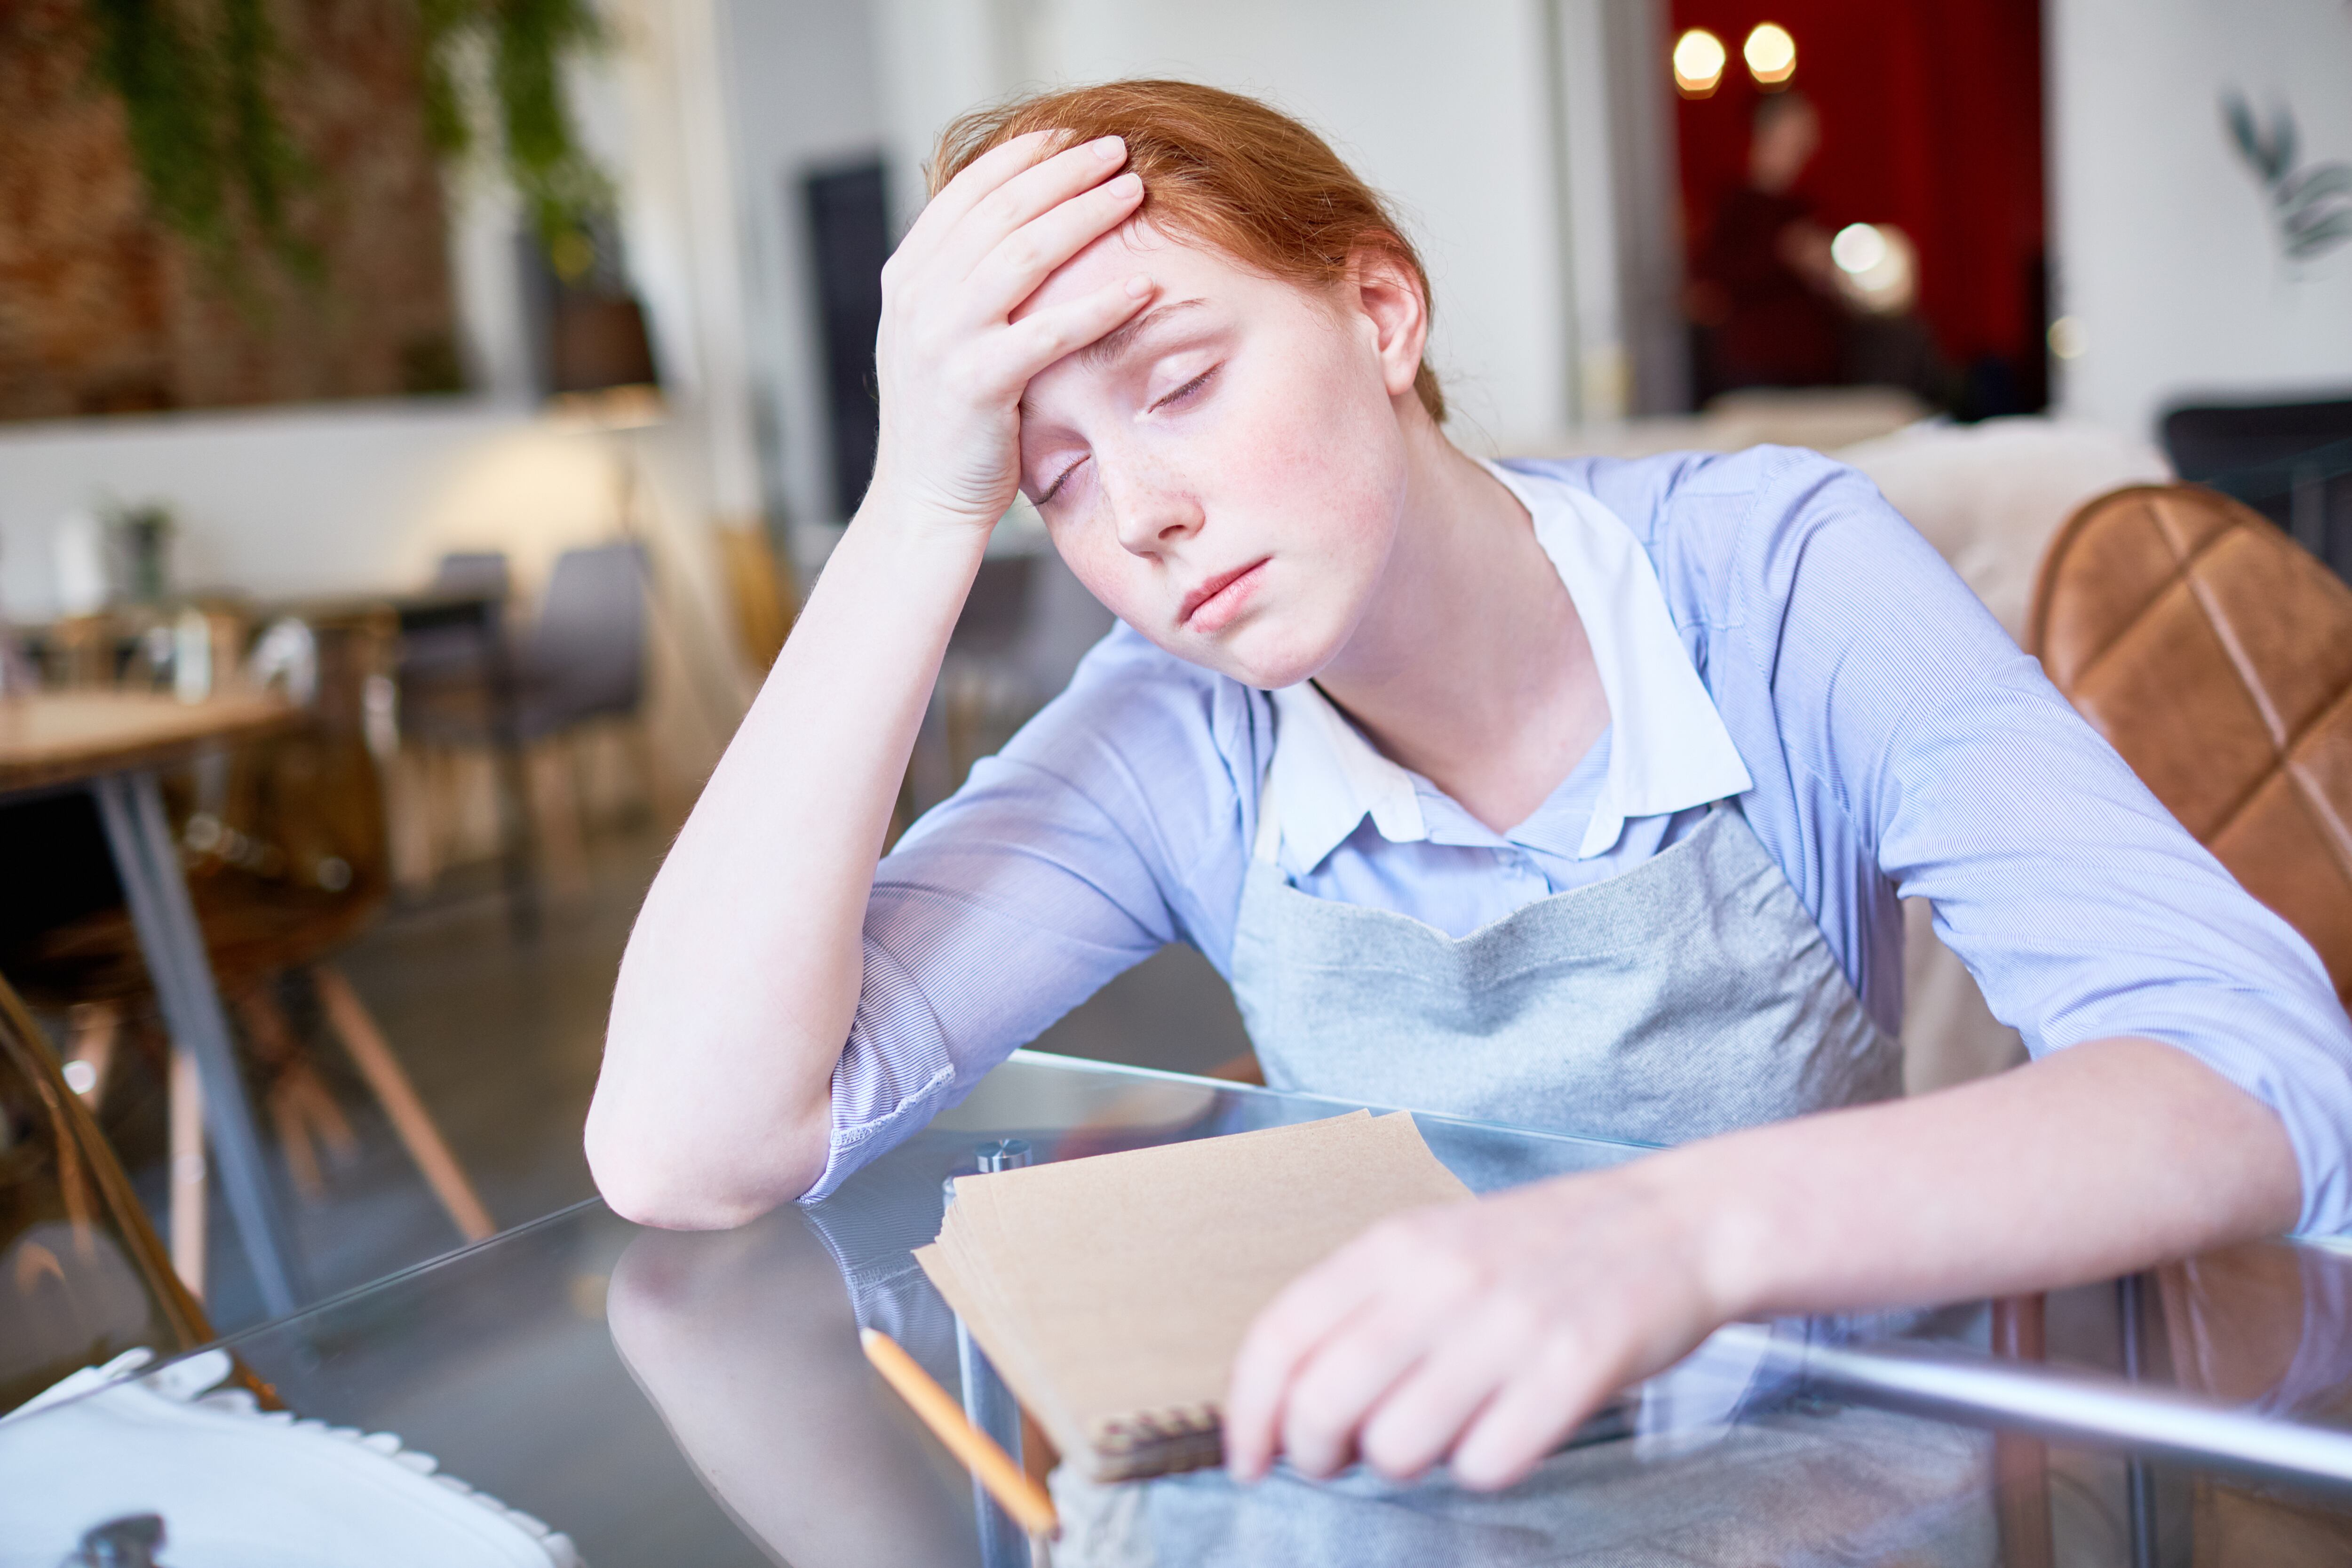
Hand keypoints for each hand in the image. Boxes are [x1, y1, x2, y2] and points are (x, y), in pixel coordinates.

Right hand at [869, 129, 1155, 531]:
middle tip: (1119, 148)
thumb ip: (965, 279)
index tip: (1073, 134)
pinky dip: (1100, 304)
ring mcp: (941, 339)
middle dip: (1065, 172)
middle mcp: (917, 298)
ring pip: (1023, 254)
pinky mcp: (977, 384)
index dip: (1025, 155)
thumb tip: (1020, 223)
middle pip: (1002, 210)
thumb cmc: (951, 419)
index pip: (968, 191)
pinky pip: (1049, 331)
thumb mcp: (940, 333)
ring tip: (1136, 192)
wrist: (924, 500)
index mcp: (907, 276)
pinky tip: (1145, 286)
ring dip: (1086, 216)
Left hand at [1222, 1164, 1727, 1490]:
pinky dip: (1485, 1465)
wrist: (1672, 1225)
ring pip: (1397, 1448)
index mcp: (1397, 1246)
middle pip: (1323, 1405)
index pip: (1281, 1336)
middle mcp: (1442, 1280)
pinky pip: (1485, 1465)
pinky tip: (1505, 1429)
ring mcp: (1508, 1326)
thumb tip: (1288, 1405)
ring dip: (1407, 1461)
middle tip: (1341, 1458)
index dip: (1248, 1412)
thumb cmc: (1541, 1250)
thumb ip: (1361, 1311)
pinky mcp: (1572, 1371)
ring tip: (1443, 1427)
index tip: (1247, 1457)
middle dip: (1316, 1455)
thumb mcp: (1436, 1249)